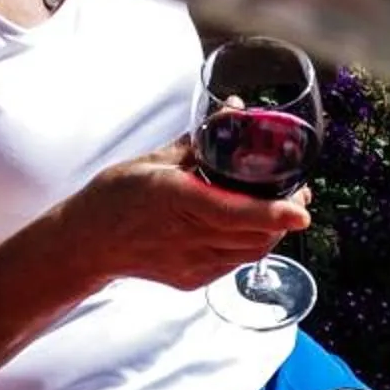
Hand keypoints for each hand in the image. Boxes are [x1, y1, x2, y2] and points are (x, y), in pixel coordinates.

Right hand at [61, 143, 308, 290]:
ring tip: (276, 210)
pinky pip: (233, 263)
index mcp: (176, 199)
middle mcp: (187, 237)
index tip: (301, 210)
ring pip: (250, 252)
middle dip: (283, 217)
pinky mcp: (192, 280)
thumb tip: (237, 109)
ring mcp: (191, 264)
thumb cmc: (116, 196)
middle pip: (255, 236)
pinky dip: (247, 245)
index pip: (235, 211)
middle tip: (296, 195)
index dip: (273, 213)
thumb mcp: (155, 159)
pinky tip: (241, 227)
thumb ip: (202, 138)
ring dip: (269, 232)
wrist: (88, 242)